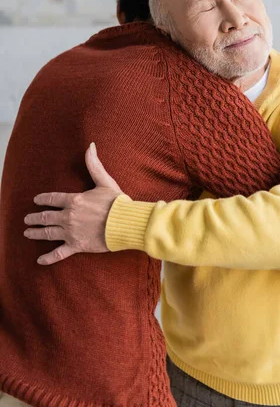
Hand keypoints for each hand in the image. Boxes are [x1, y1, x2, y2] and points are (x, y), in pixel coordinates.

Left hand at [24, 143, 122, 264]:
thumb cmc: (116, 202)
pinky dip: (48, 258)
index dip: (43, 199)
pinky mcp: (76, 245)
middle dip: (35, 218)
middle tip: (27, 219)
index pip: (52, 199)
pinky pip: (59, 253)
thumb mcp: (104, 181)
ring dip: (36, 233)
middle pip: (46, 217)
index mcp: (74, 200)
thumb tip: (90, 146)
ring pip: (48, 233)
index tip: (36, 201)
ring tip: (27, 232)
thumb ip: (94, 164)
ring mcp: (71, 232)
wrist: (125, 222)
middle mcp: (68, 216)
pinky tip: (40, 260)